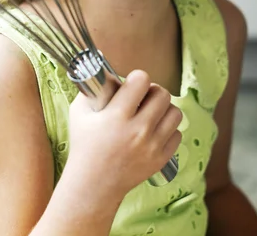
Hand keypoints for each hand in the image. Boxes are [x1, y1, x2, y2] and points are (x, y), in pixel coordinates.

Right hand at [67, 69, 181, 198]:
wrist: (93, 185)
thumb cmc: (84, 145)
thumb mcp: (79, 113)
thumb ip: (92, 89)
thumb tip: (107, 71)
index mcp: (117, 116)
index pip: (141, 80)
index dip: (137, 78)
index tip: (131, 84)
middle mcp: (138, 131)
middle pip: (162, 94)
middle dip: (152, 91)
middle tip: (143, 97)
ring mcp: (152, 147)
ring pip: (175, 112)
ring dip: (163, 109)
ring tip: (151, 113)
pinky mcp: (161, 159)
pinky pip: (177, 133)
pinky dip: (167, 130)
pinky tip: (154, 131)